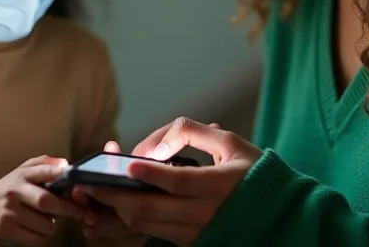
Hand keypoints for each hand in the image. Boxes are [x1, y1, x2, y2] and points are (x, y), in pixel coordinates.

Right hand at [0, 155, 84, 246]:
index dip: (59, 174)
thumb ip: (45, 164)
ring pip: (44, 224)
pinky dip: (42, 235)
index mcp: (21, 175)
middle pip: (45, 201)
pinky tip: (36, 228)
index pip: (43, 171)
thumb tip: (65, 164)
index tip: (74, 178)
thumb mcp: (24, 171)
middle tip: (77, 211)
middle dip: (66, 208)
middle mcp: (14, 192)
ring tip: (45, 218)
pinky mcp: (7, 229)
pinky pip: (36, 238)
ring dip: (52, 224)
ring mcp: (9, 212)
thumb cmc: (13, 188)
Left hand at [81, 118, 262, 246]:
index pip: (178, 182)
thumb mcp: (231, 144)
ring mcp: (196, 231)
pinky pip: (154, 233)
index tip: (127, 165)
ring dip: (118, 211)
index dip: (151, 175)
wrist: (279, 215)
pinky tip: (116, 207)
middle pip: (150, 209)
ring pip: (147, 225)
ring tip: (96, 195)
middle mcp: (206, 213)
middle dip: (115, 196)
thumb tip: (158, 143)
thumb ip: (193, 133)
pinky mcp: (191, 241)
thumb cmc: (253, 173)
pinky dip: (132, 221)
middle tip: (89, 184)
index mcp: (219, 185)